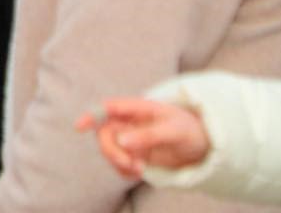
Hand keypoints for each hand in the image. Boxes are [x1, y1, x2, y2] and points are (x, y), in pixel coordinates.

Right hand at [77, 98, 211, 178]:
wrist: (201, 146)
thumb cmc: (189, 130)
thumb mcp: (174, 131)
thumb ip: (149, 135)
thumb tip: (122, 141)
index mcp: (136, 108)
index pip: (108, 108)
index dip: (91, 115)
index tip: (79, 127)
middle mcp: (128, 122)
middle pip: (104, 133)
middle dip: (112, 151)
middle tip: (129, 164)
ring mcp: (129, 138)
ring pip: (109, 149)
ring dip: (118, 162)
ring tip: (139, 170)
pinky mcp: (132, 154)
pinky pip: (118, 163)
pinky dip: (124, 171)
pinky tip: (139, 172)